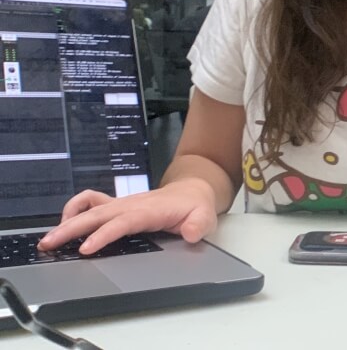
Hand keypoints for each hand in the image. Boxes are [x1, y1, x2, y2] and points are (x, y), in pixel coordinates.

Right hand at [37, 178, 217, 253]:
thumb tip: (190, 233)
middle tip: (50, 244)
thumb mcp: (204, 217)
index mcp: (150, 211)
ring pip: (89, 209)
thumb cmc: (195, 206)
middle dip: (73, 228)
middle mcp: (131, 205)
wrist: (192, 190)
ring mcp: (122, 203)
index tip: (87, 248)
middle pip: (98, 214)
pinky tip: (66, 224)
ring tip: (49, 239)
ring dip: (68, 221)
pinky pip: (91, 201)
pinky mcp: (117, 205)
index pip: (123, 222)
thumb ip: (198, 225)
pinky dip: (75, 209)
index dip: (104, 234)